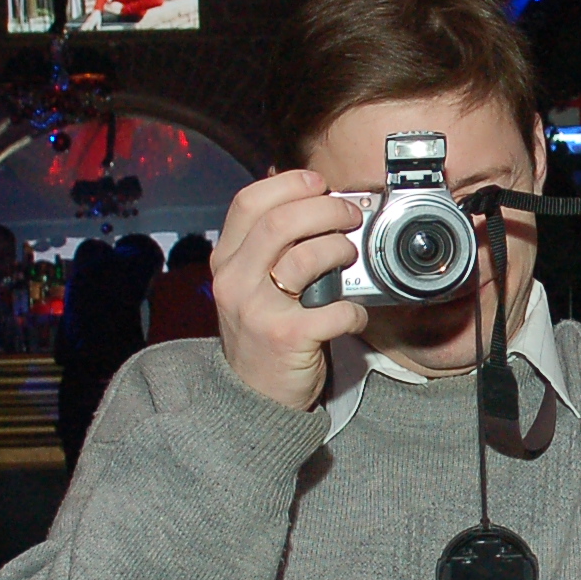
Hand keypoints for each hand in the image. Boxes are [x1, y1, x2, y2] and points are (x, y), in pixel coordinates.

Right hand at [209, 171, 366, 410]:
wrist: (253, 395)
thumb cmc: (263, 330)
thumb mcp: (249, 282)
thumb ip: (268, 245)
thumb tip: (310, 198)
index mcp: (226, 260)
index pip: (248, 202)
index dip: (289, 184)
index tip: (319, 184)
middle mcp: (235, 280)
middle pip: (281, 222)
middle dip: (327, 210)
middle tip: (350, 216)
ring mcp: (258, 309)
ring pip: (306, 258)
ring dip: (341, 250)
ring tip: (350, 256)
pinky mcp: (286, 337)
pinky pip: (334, 309)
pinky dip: (354, 309)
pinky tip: (354, 313)